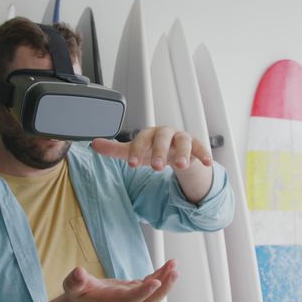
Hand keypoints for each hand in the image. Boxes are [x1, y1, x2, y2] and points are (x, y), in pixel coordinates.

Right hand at [62, 260, 178, 301]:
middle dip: (164, 289)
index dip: (144, 291)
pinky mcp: (133, 290)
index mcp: (110, 300)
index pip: (130, 299)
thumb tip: (78, 272)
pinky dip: (161, 275)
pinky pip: (150, 285)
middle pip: (148, 301)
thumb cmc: (77, 294)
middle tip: (175, 272)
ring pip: (152, 293)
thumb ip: (75, 280)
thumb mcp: (72, 286)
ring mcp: (130, 296)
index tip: (157, 281)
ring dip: (166, 280)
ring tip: (174, 264)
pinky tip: (168, 266)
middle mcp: (124, 301)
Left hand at [92, 126, 211, 170]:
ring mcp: (182, 138)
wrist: (175, 152)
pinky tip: (207, 163)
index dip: (137, 151)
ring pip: (184, 141)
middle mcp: (166, 133)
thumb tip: (94, 144)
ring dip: (183, 153)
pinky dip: (204, 155)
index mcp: (150, 133)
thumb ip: (116, 150)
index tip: (133, 165)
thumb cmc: (154, 150)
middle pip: (163, 138)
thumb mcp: (136, 151)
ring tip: (182, 166)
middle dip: (160, 152)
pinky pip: (201, 147)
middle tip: (157, 168)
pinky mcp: (196, 145)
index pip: (142, 138)